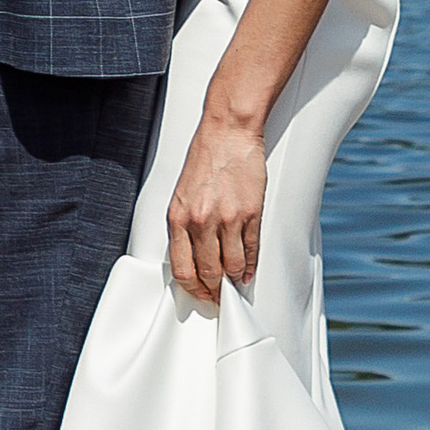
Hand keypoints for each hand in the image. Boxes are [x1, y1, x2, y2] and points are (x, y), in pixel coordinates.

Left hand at [167, 98, 265, 309]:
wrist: (228, 132)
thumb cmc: (205, 158)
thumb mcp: (182, 195)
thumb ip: (185, 226)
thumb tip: (193, 257)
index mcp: (178, 218)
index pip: (183, 269)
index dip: (193, 288)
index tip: (201, 293)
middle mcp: (201, 221)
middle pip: (209, 272)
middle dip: (215, 290)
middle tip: (220, 296)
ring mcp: (228, 219)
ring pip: (233, 266)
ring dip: (235, 278)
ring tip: (236, 282)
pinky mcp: (251, 213)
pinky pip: (251, 250)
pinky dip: (251, 265)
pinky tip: (249, 270)